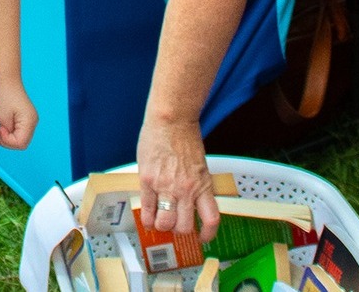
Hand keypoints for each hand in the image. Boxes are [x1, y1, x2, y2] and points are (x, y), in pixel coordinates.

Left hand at [0, 79, 37, 149]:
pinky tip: (2, 128)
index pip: (20, 143)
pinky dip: (10, 132)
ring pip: (20, 138)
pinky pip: (19, 131)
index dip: (7, 141)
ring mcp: (30, 119)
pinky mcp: (25, 117)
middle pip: (22, 143)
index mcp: (29, 121)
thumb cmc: (3, 94)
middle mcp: (33, 121)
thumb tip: (9, 140)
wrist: (5, 79)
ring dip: (8, 137)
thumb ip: (7, 133)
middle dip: (7, 141)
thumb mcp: (3, 118)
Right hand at [136, 114, 219, 240]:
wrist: (171, 119)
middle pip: (184, 226)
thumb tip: (189, 202)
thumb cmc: (184, 137)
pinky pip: (147, 209)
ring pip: (165, 222)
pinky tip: (148, 219)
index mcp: (203, 185)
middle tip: (174, 224)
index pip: (211, 220)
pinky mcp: (148, 180)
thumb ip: (195, 185)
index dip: (207, 234)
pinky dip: (147, 219)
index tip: (202, 238)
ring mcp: (166, 186)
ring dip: (162, 225)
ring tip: (159, 220)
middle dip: (178, 229)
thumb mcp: (198, 165)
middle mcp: (186, 190)